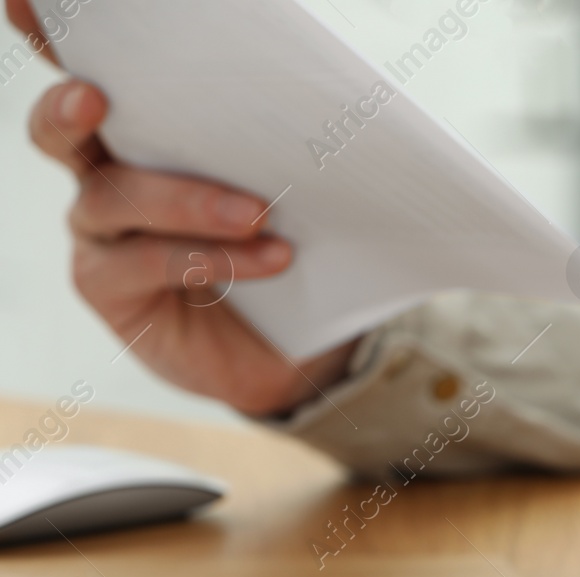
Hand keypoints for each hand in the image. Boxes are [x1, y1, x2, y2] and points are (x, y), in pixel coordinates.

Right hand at [23, 76, 355, 414]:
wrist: (278, 340)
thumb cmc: (278, 239)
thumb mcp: (281, 179)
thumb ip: (268, 136)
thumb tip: (327, 83)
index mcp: (137, 129)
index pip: (90, 68)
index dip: (50, 32)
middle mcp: (101, 170)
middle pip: (60, 128)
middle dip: (67, 108)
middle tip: (93, 97)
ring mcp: (98, 231)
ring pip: (115, 198)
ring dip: (190, 202)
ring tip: (260, 213)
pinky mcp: (108, 287)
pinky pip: (147, 262)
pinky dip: (213, 257)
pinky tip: (272, 258)